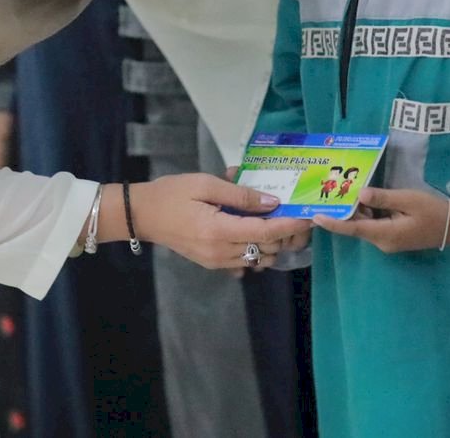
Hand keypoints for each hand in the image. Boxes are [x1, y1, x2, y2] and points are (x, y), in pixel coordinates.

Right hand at [133, 173, 310, 270]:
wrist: (142, 215)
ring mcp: (217, 262)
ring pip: (258, 260)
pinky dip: (256, 250)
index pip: (265, 233)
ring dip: (271, 244)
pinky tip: (254, 232)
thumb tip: (271, 203)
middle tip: (292, 214)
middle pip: (266, 250)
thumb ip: (240, 195)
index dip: (289, 225)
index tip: (307, 215)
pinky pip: (244, 262)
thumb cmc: (172, 194)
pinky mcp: (212, 264)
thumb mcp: (205, 185)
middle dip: (284, 235)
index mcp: (219, 231)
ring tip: (274, 221)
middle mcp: (221, 253)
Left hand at [312, 186, 449, 252]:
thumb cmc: (433, 210)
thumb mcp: (408, 199)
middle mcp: (383, 241)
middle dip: (343, 210)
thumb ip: (383, 197)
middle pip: (357, 226)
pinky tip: (363, 197)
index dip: (333, 223)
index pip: (353, 229)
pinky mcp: (393, 237)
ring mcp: (388, 241)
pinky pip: (374, 225)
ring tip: (341, 190)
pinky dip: (367, 212)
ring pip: (365, 224)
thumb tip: (359, 194)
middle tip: (328, 192)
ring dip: (356, 210)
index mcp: (385, 234)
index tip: (315, 217)